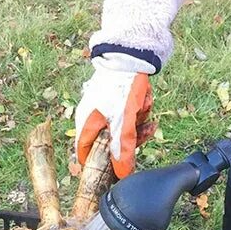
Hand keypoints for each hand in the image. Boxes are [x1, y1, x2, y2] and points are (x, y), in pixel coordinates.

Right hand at [75, 58, 155, 177]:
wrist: (130, 54)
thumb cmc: (121, 88)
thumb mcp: (124, 123)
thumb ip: (123, 150)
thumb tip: (122, 175)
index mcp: (86, 125)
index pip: (86, 155)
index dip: (100, 165)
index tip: (115, 171)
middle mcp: (91, 118)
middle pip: (109, 143)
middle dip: (128, 138)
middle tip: (142, 131)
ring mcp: (103, 109)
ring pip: (121, 129)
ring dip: (136, 123)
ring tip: (144, 110)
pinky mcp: (115, 101)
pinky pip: (127, 115)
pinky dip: (137, 112)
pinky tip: (145, 102)